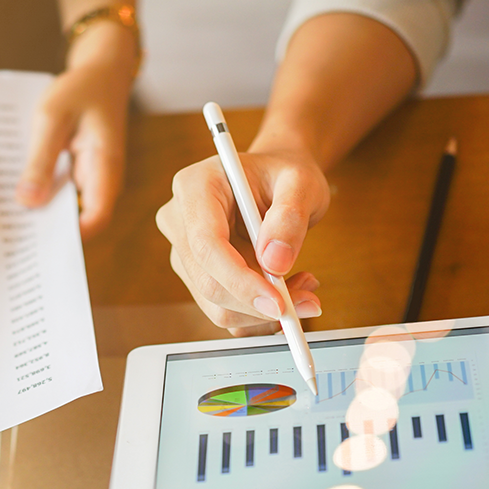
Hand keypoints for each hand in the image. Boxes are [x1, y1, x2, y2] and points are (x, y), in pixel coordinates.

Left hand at [16, 23, 134, 236]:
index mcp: (105, 168)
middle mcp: (104, 179)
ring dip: (43, 210)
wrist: (102, 71)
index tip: (32, 243)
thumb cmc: (81, 90)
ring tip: (8, 216)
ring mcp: (93, 177)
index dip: (67, 238)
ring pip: (69, 207)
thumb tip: (28, 202)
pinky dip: (43, 191)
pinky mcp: (82, 171)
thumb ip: (41, 161)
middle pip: (80, 220)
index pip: (94, 220)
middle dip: (48, 229)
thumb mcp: (52, 119)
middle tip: (10, 234)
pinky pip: (63, 191)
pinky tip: (18, 190)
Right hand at [156, 141, 329, 335]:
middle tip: (308, 302)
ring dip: (264, 311)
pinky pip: (226, 311)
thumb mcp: (301, 183)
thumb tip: (275, 262)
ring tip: (304, 287)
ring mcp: (185, 252)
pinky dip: (259, 313)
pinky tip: (287, 290)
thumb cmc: (285, 175)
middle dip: (260, 303)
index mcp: (195, 186)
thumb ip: (290, 217)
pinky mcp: (198, 276)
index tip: (279, 303)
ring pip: (217, 305)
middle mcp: (180, 221)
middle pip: (208, 283)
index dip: (240, 280)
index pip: (206, 245)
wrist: (278, 182)